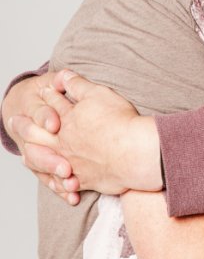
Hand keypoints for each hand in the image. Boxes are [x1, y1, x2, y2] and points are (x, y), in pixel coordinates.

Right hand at [1, 72, 80, 200]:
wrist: (24, 108)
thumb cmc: (47, 94)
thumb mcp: (53, 84)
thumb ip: (61, 81)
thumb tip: (65, 75)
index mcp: (33, 110)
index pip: (37, 113)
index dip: (45, 117)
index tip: (55, 123)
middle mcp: (32, 134)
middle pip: (37, 148)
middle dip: (50, 158)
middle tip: (66, 167)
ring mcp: (37, 151)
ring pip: (42, 167)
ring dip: (55, 177)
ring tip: (71, 185)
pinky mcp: (47, 165)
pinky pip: (50, 180)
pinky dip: (61, 189)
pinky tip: (72, 197)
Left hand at [9, 70, 162, 196]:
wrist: (134, 152)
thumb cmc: (119, 122)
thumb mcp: (98, 94)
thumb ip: (78, 85)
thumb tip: (64, 75)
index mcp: (68, 120)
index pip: (53, 106)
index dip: (46, 98)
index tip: (39, 94)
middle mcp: (65, 143)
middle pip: (39, 135)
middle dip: (26, 126)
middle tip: (14, 122)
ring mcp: (72, 163)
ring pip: (46, 162)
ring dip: (37, 157)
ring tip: (26, 156)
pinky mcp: (85, 179)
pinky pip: (66, 184)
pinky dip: (59, 184)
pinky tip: (57, 182)